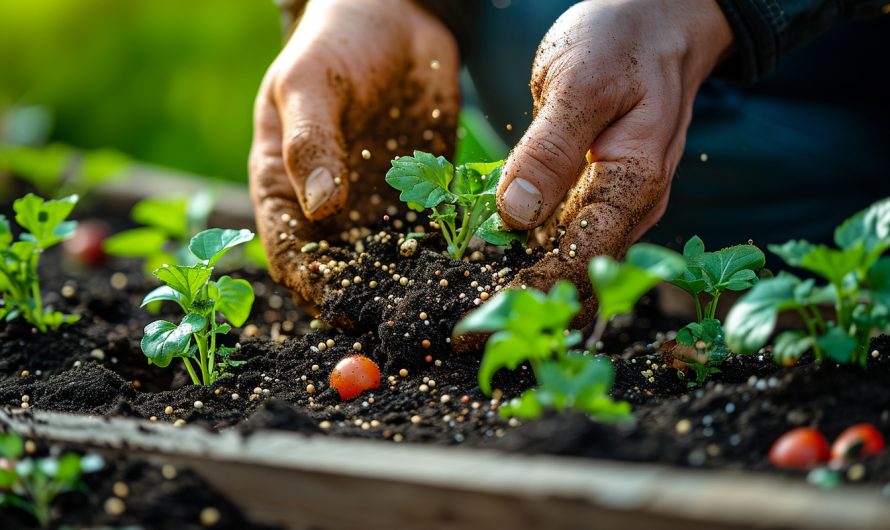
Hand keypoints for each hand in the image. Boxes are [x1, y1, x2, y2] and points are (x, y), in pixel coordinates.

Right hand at [249, 0, 458, 310]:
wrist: (397, 15)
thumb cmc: (336, 42)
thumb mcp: (310, 83)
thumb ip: (309, 142)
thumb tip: (319, 208)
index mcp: (284, 185)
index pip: (290, 250)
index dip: (309, 284)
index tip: (338, 310)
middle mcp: (330, 207)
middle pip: (341, 269)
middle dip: (366, 299)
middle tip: (398, 326)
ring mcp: (377, 203)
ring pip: (390, 260)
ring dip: (410, 288)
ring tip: (440, 312)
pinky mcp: (422, 194)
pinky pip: (433, 233)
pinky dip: (448, 257)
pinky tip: (471, 274)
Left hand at [497, 0, 732, 320]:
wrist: (661, 20)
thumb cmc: (623, 41)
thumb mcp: (578, 82)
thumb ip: (548, 149)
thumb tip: (516, 217)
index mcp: (633, 183)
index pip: (578, 261)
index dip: (528, 296)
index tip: (477, 325)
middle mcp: (634, 207)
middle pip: (581, 279)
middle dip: (528, 310)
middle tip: (470, 335)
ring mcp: (622, 205)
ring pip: (578, 268)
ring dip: (533, 294)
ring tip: (481, 320)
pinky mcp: (604, 195)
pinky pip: (573, 241)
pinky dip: (540, 263)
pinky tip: (506, 276)